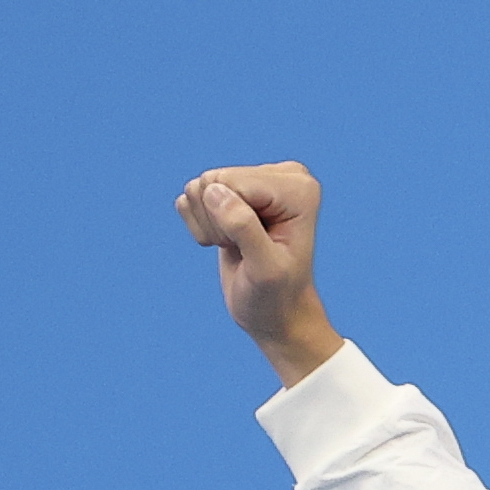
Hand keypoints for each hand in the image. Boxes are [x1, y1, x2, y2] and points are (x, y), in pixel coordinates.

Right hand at [175, 162, 343, 387]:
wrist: (276, 314)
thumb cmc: (276, 296)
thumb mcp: (265, 269)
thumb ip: (243, 227)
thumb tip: (213, 191)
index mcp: (298, 187)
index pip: (232, 182)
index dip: (229, 220)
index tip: (255, 248)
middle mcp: (281, 176)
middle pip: (213, 180)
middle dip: (217, 221)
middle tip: (244, 249)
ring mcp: (255, 180)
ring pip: (198, 188)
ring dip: (208, 225)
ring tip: (237, 247)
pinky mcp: (232, 191)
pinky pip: (191, 196)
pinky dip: (199, 225)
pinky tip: (226, 242)